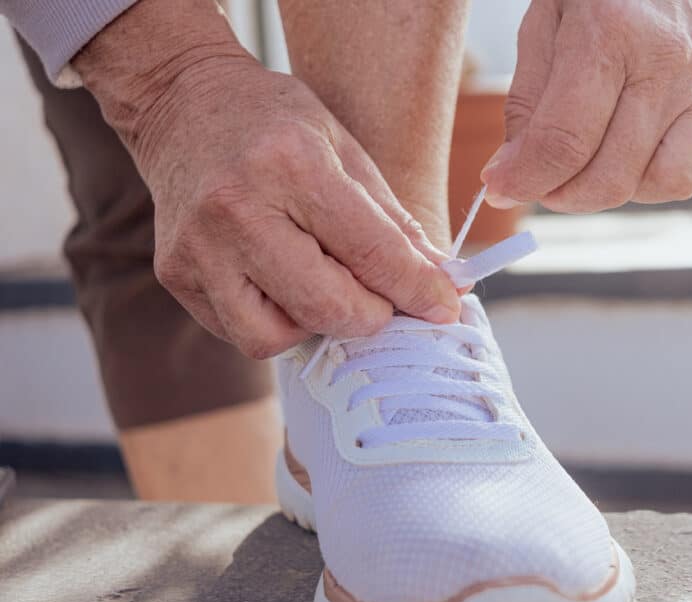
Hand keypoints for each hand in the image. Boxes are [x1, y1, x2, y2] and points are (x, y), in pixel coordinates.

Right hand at [75, 0, 459, 358]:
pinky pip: (240, 333)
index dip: (417, 290)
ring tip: (324, 286)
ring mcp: (198, 248)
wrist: (180, 102)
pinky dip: (278, 323)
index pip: (371, 253)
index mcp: (290, 164)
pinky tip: (284, 286)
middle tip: (383, 299)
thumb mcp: (345, 151)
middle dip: (372, 316)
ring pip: (276, 338)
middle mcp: (236, 209)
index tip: (445, 306)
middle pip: (326, 307)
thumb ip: (394, 224)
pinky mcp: (175, 275)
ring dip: (317, 327)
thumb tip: (444, 284)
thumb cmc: (274, 123)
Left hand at [481, 0, 691, 212]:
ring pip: (663, 184)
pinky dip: (650, 175)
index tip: (499, 190)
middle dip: (563, 195)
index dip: (524, 181)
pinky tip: (625, 147)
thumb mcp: (542, 25)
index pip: (565, 143)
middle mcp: (669, 62)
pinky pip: (690, 170)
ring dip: (615, 191)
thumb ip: (524, 106)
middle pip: (612, 177)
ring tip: (588, 166)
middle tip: (540, 181)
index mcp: (613, 33)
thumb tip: (508, 180)